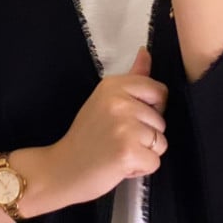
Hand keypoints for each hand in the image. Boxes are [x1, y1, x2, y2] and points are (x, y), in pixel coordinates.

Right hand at [51, 46, 168, 205]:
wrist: (61, 170)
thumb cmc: (85, 138)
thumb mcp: (104, 101)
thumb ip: (131, 79)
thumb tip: (145, 52)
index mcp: (113, 85)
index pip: (158, 91)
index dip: (150, 110)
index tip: (128, 119)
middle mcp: (119, 102)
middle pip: (161, 120)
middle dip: (145, 135)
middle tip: (117, 140)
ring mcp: (124, 127)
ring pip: (161, 143)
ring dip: (143, 153)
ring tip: (117, 152)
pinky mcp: (128, 152)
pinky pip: (154, 162)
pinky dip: (140, 169)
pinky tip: (119, 165)